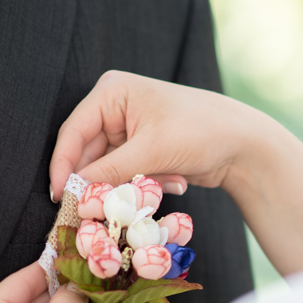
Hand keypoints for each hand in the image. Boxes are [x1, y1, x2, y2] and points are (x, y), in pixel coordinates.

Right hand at [49, 70, 274, 200]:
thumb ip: (108, 172)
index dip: (63, 165)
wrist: (244, 145)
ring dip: (131, 184)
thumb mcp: (151, 151)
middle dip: (102, 181)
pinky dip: (145, 184)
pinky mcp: (141, 150)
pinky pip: (126, 176)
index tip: (58, 196)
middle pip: (88, 153)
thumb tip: (73, 193)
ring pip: (108, 170)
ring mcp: (128, 130)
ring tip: (163, 181)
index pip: (73, 132)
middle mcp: (116, 107)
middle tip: (101, 209)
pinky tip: (176, 179)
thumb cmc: (201, 133)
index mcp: (113, 92)